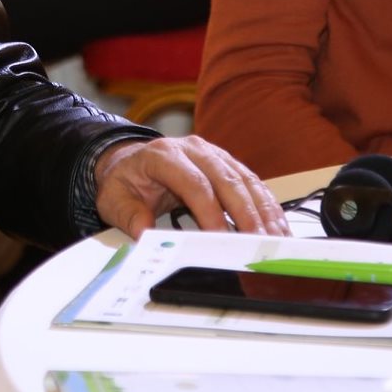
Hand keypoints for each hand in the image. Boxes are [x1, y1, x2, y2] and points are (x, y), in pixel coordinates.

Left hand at [93, 136, 289, 239]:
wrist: (130, 161)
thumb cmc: (126, 181)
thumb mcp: (113, 199)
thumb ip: (129, 216)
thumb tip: (145, 234)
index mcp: (164, 155)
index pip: (193, 183)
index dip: (209, 211)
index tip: (220, 237)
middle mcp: (193, 149)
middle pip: (226, 180)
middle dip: (245, 213)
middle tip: (258, 242)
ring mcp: (214, 153)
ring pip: (244, 179)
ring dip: (263, 210)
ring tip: (275, 238)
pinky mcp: (227, 163)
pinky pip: (252, 182)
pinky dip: (267, 204)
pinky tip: (278, 225)